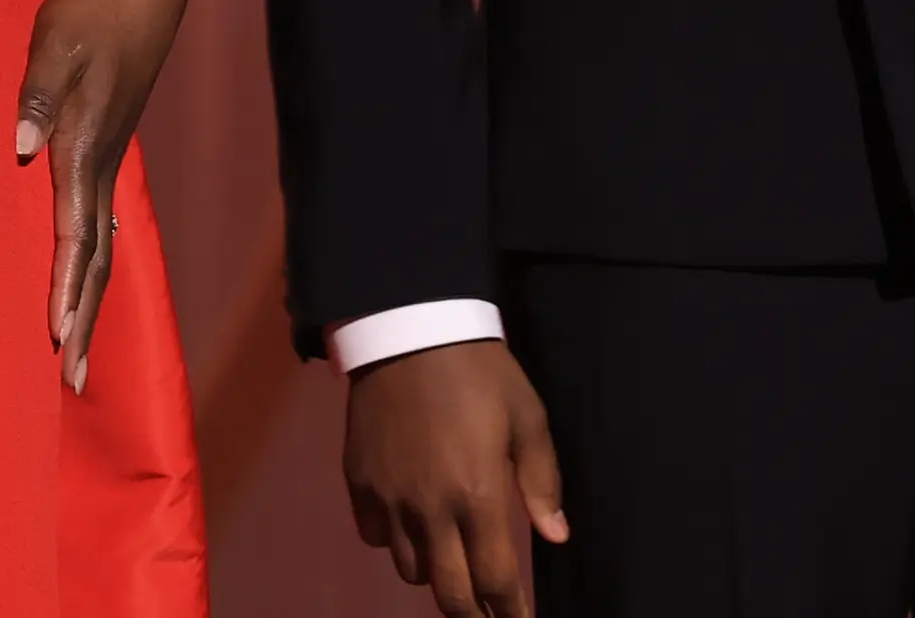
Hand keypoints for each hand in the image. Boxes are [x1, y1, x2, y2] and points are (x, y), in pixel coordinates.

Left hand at [12, 0, 179, 391]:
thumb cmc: (89, 13)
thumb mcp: (53, 41)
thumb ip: (34, 91)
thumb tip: (19, 146)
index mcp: (83, 148)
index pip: (74, 234)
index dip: (65, 288)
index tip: (58, 339)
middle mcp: (98, 167)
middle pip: (95, 260)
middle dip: (84, 321)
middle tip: (74, 379)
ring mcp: (106, 162)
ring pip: (101, 249)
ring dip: (89, 303)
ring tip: (78, 356)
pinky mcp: (104, 151)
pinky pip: (98, 225)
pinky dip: (91, 267)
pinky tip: (85, 286)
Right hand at [343, 338, 568, 617]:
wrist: (406, 326)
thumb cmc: (478, 371)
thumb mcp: (527, 416)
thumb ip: (541, 481)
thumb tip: (555, 536)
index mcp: (478, 496)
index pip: (497, 581)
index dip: (512, 613)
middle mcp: (430, 509)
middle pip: (449, 595)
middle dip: (473, 614)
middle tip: (487, 612)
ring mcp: (389, 498)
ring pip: (411, 569)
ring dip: (435, 572)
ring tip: (449, 554)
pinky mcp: (358, 481)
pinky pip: (374, 535)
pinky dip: (394, 538)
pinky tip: (408, 519)